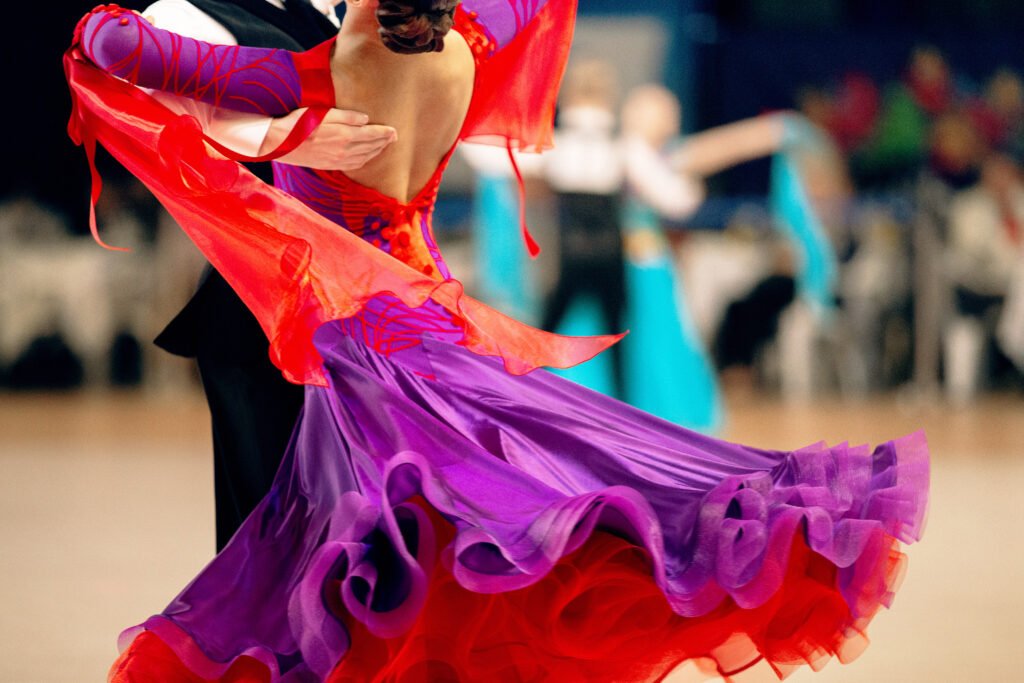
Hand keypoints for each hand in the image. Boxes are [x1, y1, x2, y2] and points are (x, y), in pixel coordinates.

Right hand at [261, 108, 397, 170]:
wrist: (281, 143)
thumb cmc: (300, 123)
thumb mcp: (324, 113)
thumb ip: (347, 116)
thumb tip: (366, 119)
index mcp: (344, 135)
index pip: (372, 135)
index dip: (384, 134)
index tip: (394, 131)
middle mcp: (344, 151)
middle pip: (370, 147)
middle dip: (384, 142)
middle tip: (393, 137)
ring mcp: (338, 160)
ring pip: (364, 157)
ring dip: (376, 151)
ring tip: (384, 145)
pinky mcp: (331, 165)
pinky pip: (355, 165)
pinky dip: (365, 160)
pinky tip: (367, 156)